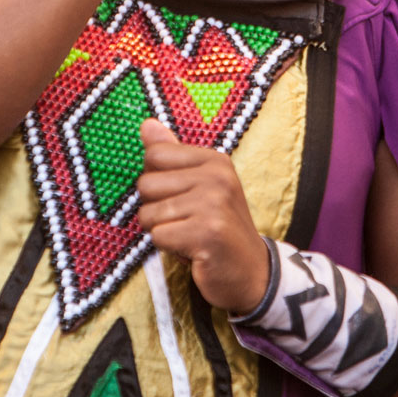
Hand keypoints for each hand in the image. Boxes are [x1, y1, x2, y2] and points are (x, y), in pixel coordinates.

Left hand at [136, 118, 268, 313]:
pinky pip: (158, 236)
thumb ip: (171, 154)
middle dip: (155, 210)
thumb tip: (146, 124)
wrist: (251, 272)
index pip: (154, 155)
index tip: (180, 197)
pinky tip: (192, 249)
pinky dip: (168, 248)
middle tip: (184, 221)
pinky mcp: (207, 233)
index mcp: (214, 160)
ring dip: (162, 231)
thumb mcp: (200, 185)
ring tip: (189, 235)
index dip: (156, 181)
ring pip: (148, 213)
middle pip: (146, 184)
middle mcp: (216, 176)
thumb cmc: (217, 227)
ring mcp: (213, 204)